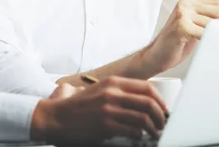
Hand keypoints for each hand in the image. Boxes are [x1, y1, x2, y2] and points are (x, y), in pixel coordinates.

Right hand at [30, 76, 167, 142]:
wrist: (55, 118)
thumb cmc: (76, 107)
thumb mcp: (97, 90)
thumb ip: (117, 91)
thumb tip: (140, 100)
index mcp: (112, 82)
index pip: (146, 88)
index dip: (160, 100)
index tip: (163, 110)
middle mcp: (112, 93)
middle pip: (149, 102)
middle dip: (161, 115)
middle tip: (163, 124)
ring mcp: (109, 109)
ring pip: (144, 118)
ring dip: (153, 128)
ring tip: (154, 133)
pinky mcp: (106, 125)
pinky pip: (133, 130)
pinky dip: (140, 135)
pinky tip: (138, 136)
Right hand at [146, 0, 218, 72]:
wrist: (155, 56)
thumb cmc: (177, 44)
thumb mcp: (195, 27)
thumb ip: (209, 18)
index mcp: (189, 2)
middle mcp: (185, 4)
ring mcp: (182, 14)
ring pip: (214, 22)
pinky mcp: (180, 27)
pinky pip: (205, 33)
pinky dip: (216, 40)